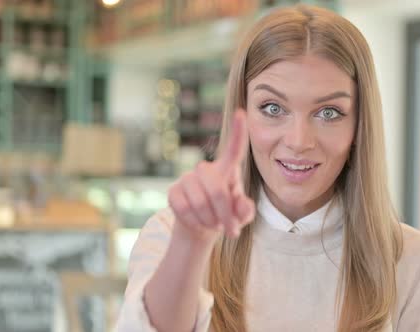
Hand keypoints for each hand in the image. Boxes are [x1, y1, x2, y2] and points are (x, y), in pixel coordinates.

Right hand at [168, 110, 254, 244]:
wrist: (202, 227)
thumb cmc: (226, 215)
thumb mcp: (241, 216)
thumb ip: (246, 210)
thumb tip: (242, 205)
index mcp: (227, 170)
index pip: (234, 149)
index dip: (238, 131)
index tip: (242, 112)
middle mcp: (206, 170)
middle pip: (217, 190)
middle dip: (225, 215)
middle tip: (232, 231)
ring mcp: (187, 179)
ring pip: (200, 203)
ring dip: (210, 221)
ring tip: (214, 225)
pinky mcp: (173, 191)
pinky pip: (184, 210)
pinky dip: (196, 223)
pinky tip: (199, 222)